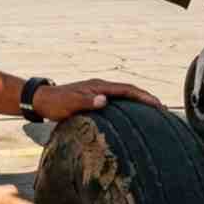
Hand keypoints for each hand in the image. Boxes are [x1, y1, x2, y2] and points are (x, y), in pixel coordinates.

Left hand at [34, 79, 162, 120]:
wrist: (41, 100)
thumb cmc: (55, 103)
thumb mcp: (70, 103)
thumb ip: (86, 101)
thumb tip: (104, 101)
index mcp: (99, 87)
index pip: (127, 90)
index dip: (144, 96)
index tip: (158, 104)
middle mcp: (101, 87)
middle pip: (129, 91)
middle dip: (146, 99)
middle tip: (162, 109)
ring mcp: (98, 92)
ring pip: (124, 96)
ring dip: (138, 102)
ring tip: (153, 113)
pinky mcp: (94, 99)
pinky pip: (117, 102)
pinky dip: (128, 107)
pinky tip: (131, 116)